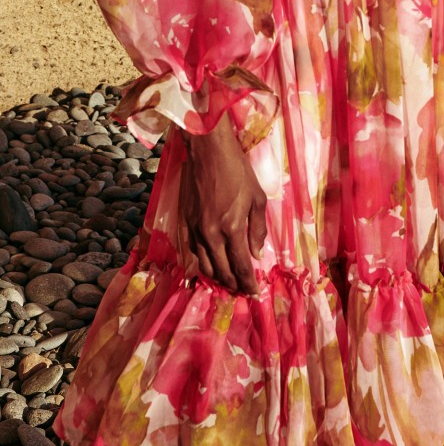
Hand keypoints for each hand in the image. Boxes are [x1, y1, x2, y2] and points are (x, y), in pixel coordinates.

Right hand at [179, 113, 266, 294]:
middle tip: (242, 290)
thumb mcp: (257, 197)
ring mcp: (194, 230)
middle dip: (233, 284)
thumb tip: (256, 253)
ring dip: (217, 277)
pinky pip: (190, 253)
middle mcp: (211, 234)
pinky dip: (199, 266)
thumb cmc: (237, 170)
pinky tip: (204, 270)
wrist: (207, 151)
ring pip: (204, 266)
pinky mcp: (184, 223)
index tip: (254, 294)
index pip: (241, 266)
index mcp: (232, 228)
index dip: (248, 283)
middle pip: (222, 271)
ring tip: (227, 283)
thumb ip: (257, 228)